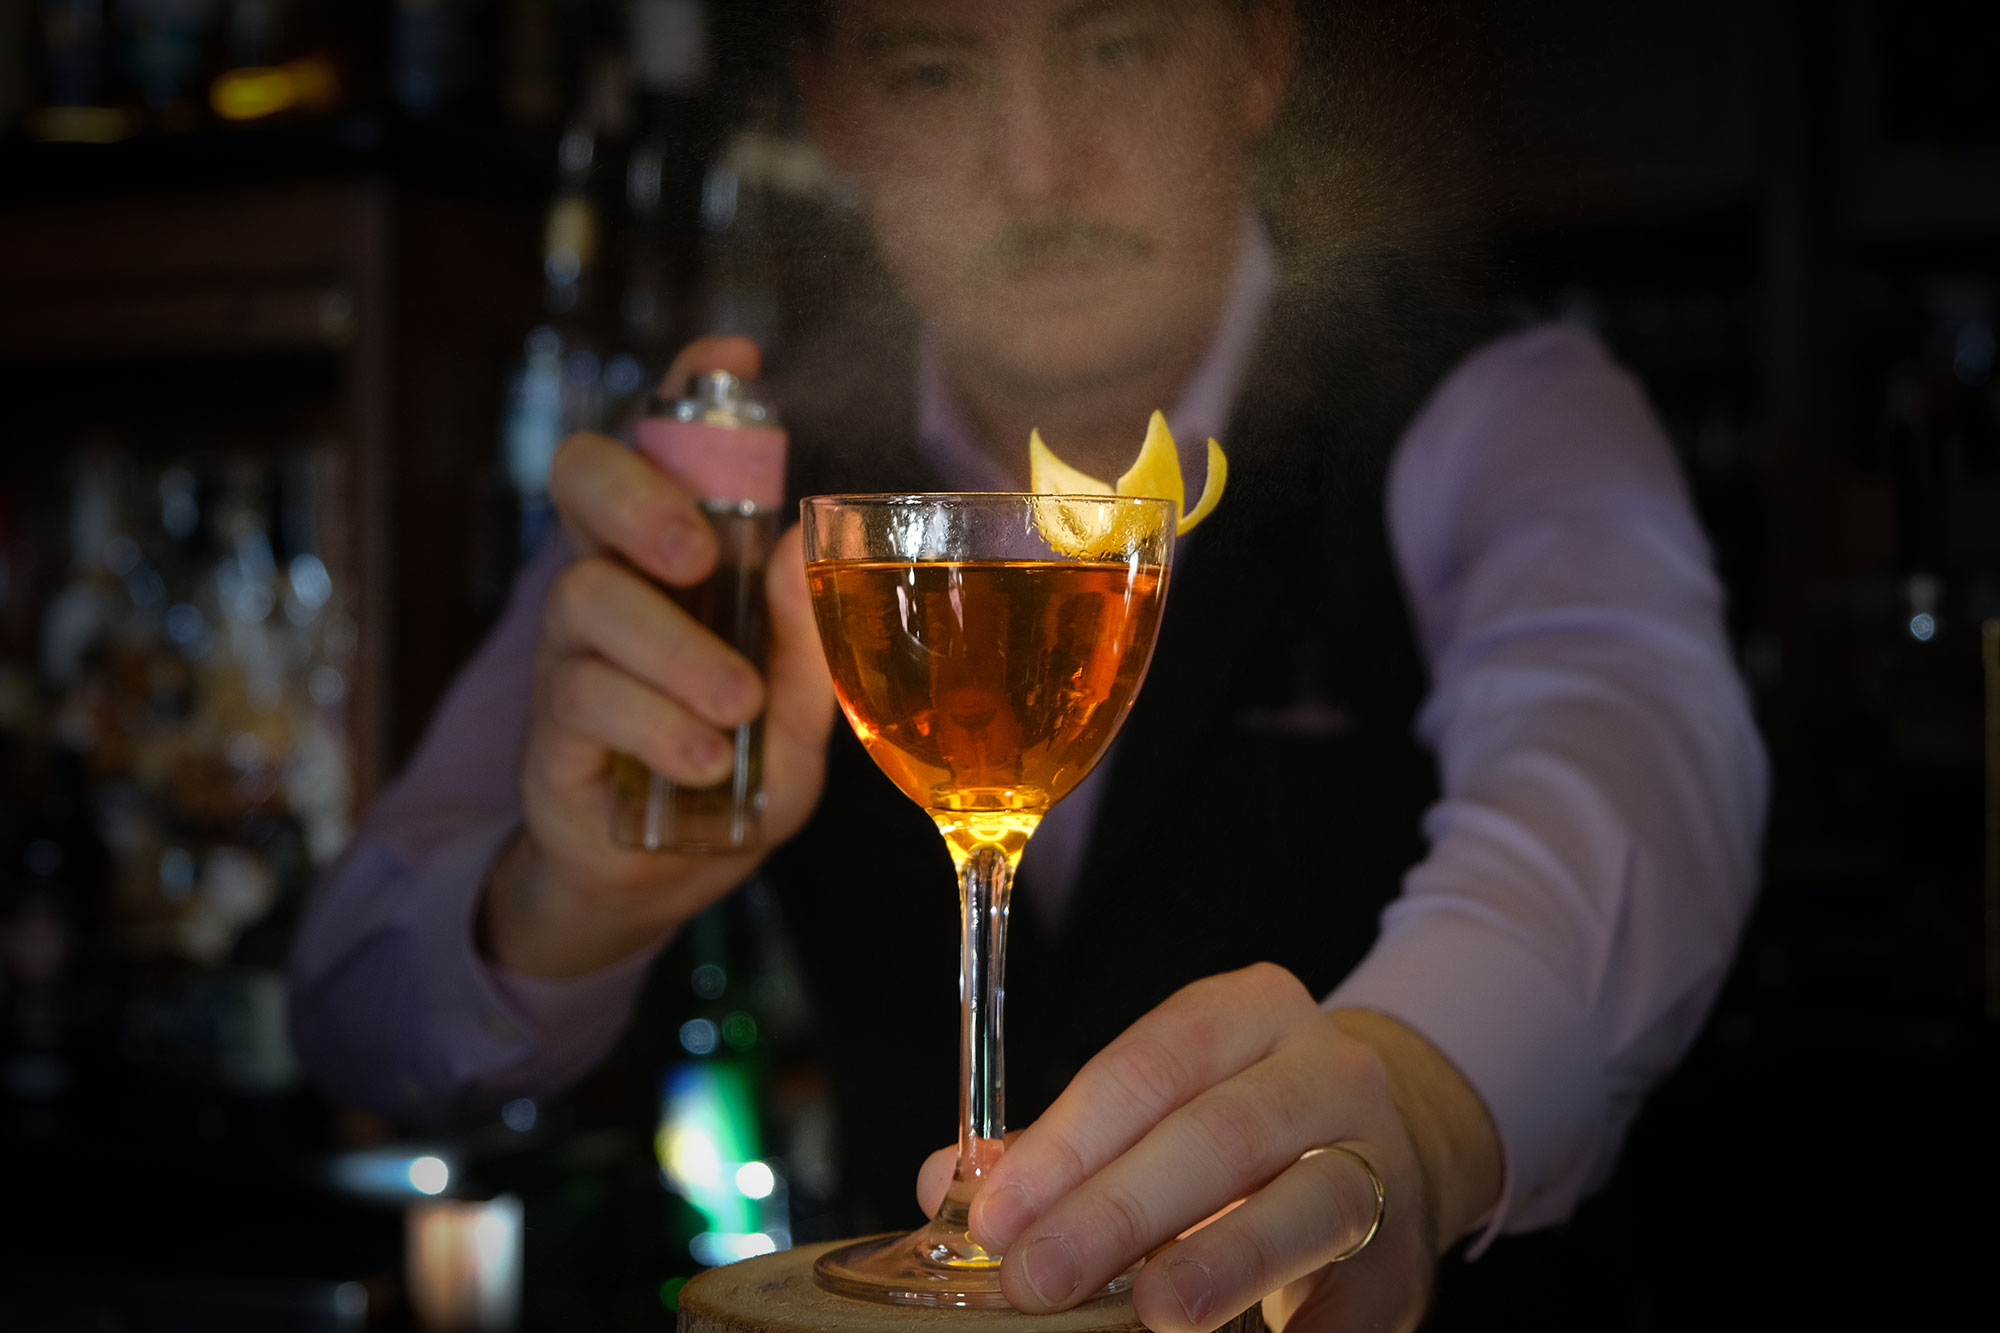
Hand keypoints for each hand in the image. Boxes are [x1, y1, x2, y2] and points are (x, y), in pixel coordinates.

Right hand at [481, 336, 836, 978]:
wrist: (660, 886)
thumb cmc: (736, 777)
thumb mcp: (799, 716)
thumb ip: (805, 640)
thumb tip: (806, 544)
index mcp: (677, 559)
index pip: (666, 446)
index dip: (686, 392)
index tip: (731, 359)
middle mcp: (615, 582)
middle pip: (580, 475)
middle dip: (637, 491)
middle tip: (697, 551)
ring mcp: (571, 652)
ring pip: (586, 597)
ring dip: (672, 650)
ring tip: (734, 705)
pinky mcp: (549, 731)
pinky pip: (583, 697)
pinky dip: (654, 723)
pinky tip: (702, 758)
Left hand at [916, 964, 1500, 1331]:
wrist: (1388, 1153)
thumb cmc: (1237, 1132)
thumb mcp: (1154, 1109)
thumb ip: (1056, 1147)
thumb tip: (948, 1186)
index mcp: (1249, 1014)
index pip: (1149, 1065)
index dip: (1067, 1142)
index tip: (997, 1216)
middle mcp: (1326, 1071)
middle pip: (1219, 1133)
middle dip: (1118, 1211)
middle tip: (1037, 1279)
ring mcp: (1381, 1160)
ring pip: (1306, 1204)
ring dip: (1220, 1263)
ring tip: (1151, 1312)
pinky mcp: (1404, 1257)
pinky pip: (1347, 1294)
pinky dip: (1287, 1323)